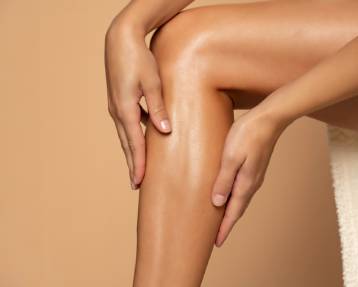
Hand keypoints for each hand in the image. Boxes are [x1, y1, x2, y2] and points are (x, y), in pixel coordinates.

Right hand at [105, 16, 170, 189]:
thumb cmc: (138, 58)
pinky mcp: (119, 100)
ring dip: (131, 151)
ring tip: (138, 166)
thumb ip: (158, 107)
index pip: (133, 144)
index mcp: (125, 109)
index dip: (137, 164)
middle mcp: (117, 111)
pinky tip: (143, 139)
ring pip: (125, 135)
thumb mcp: (152, 82)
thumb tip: (165, 131)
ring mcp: (116, 106)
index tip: (139, 182)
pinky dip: (133, 136)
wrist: (120, 39)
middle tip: (136, 184)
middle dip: (132, 164)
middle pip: (126, 144)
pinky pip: (127, 124)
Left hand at [211, 107, 286, 246]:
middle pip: (237, 209)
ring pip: (240, 199)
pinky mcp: (253, 167)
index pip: (233, 212)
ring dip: (230, 211)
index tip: (217, 242)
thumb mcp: (230, 157)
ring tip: (220, 219)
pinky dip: (233, 198)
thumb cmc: (247, 135)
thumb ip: (223, 180)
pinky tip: (228, 195)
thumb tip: (217, 203)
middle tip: (217, 236)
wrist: (269, 119)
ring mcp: (254, 175)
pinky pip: (241, 189)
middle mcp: (251, 183)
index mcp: (245, 183)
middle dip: (227, 224)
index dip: (224, 228)